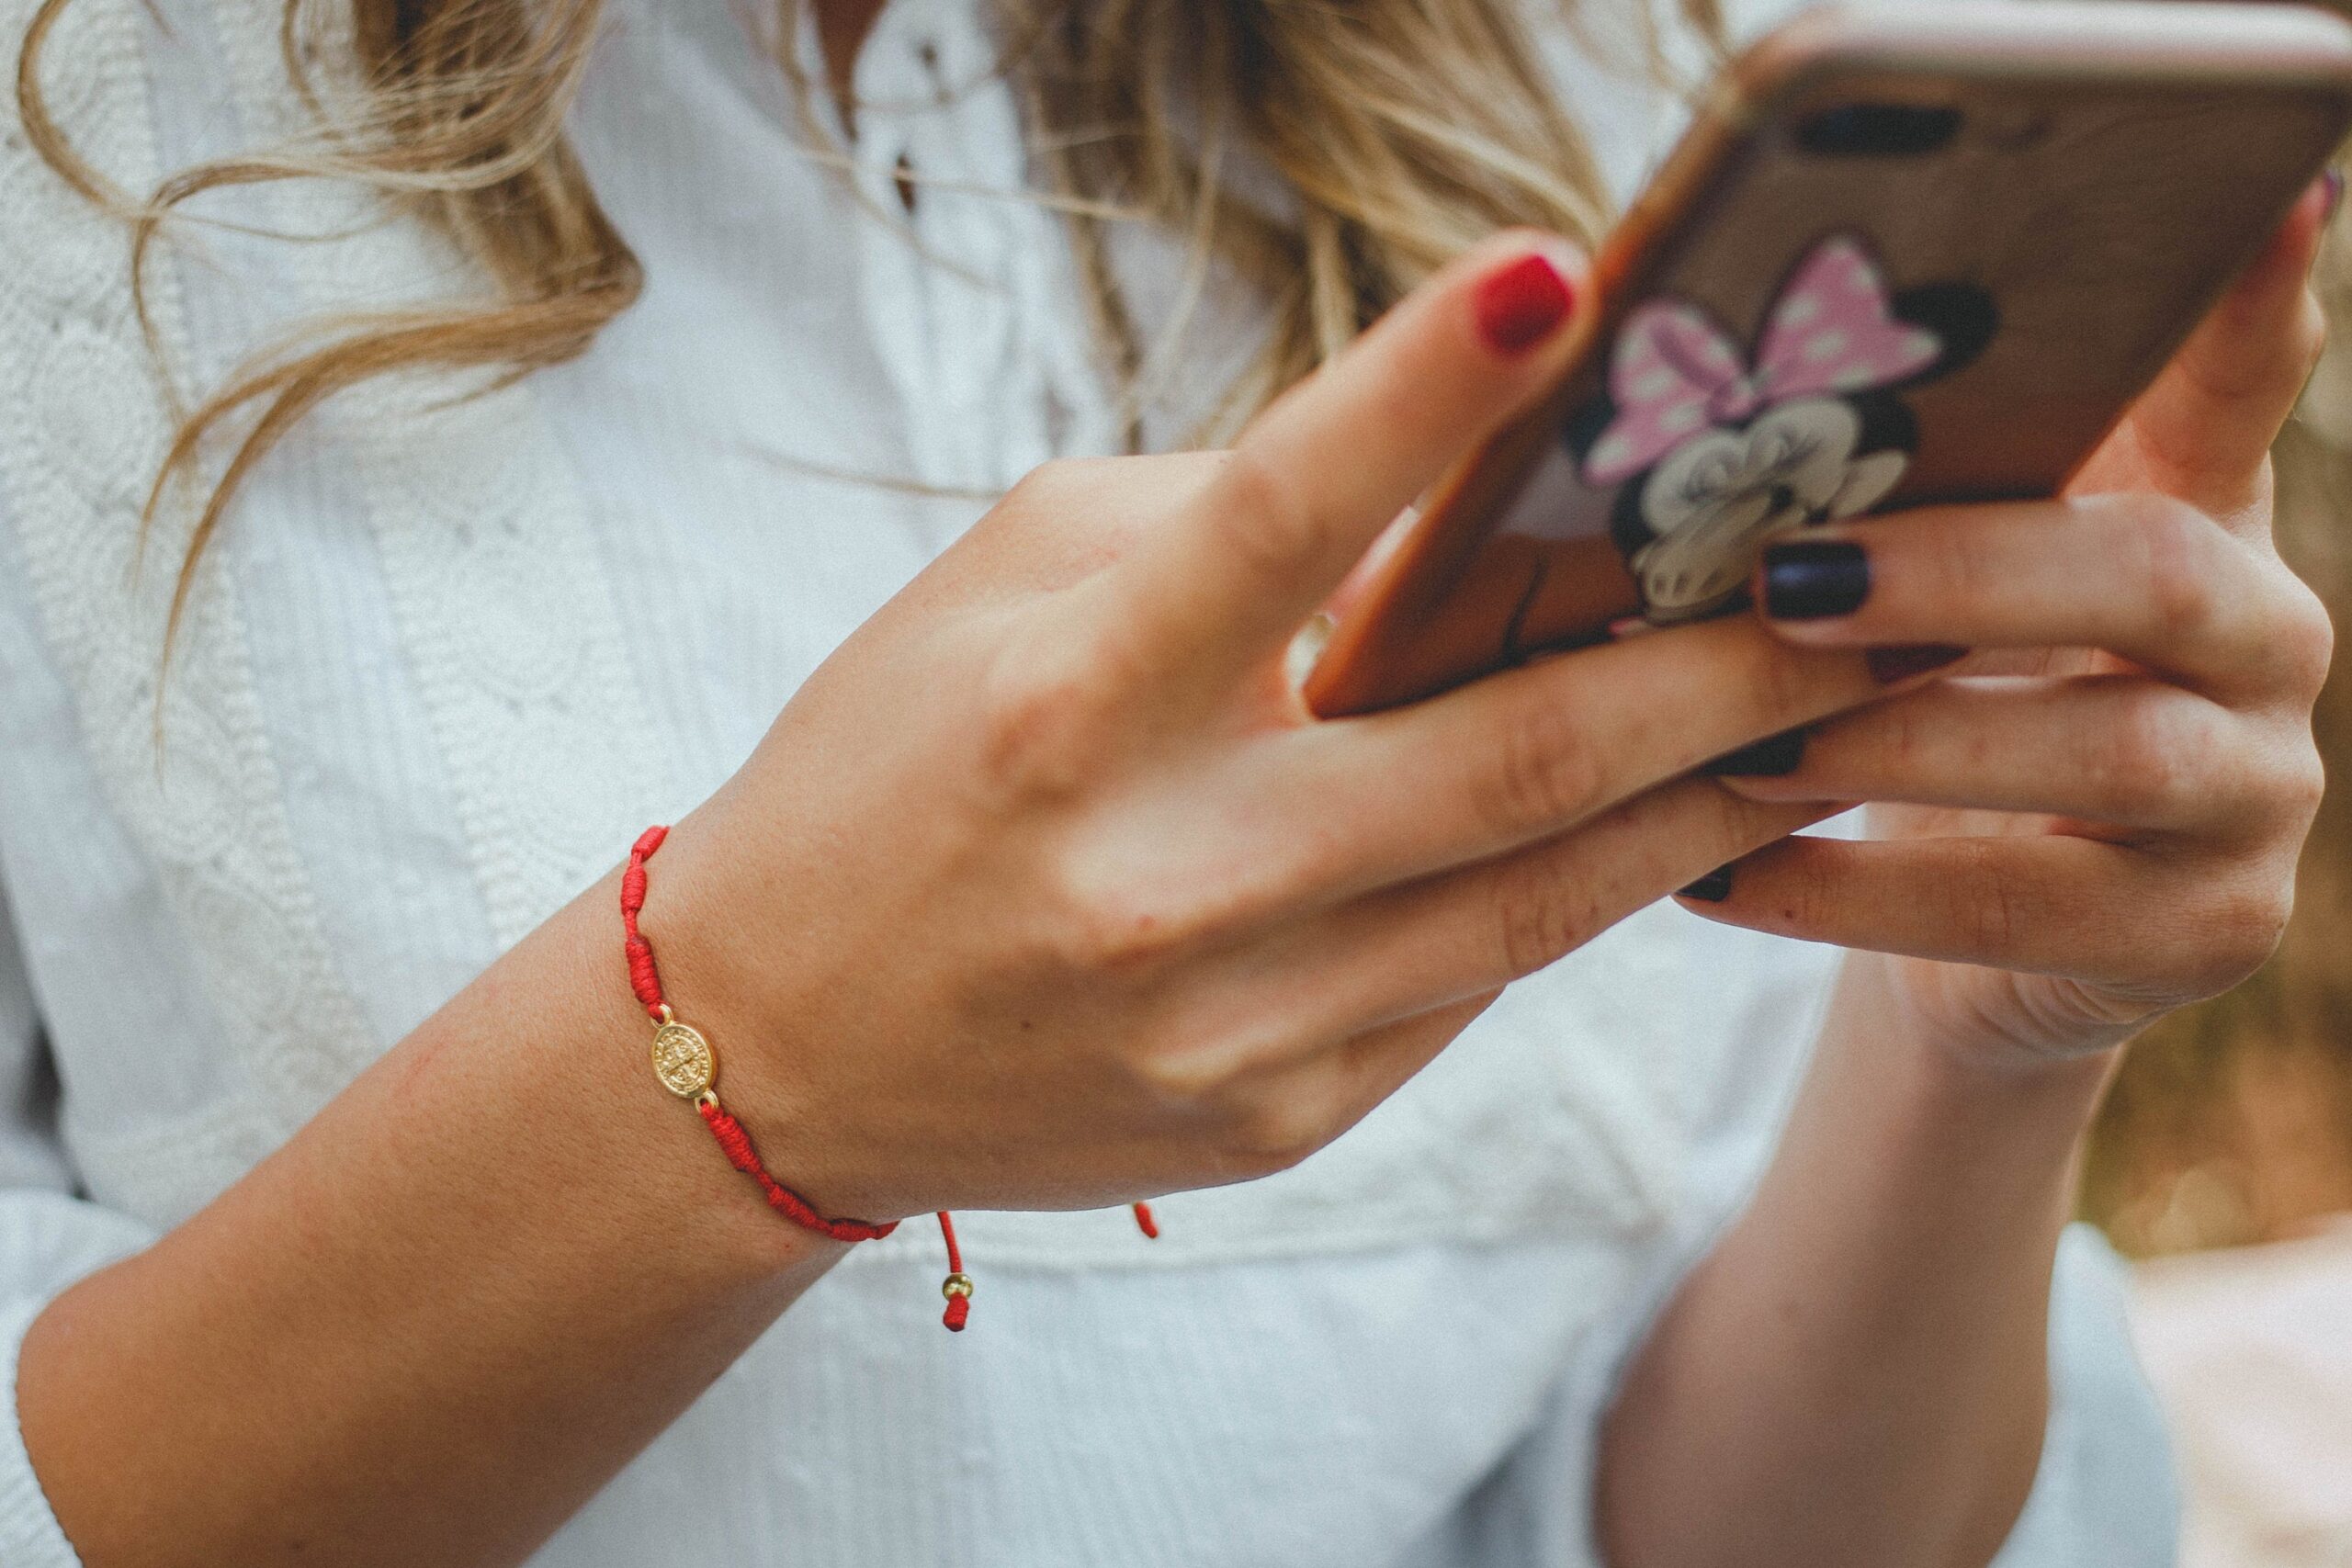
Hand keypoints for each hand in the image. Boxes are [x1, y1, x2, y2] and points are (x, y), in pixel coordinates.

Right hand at [645, 234, 1914, 1221]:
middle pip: (1505, 750)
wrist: (773, 1048)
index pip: (1274, 519)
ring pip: (1544, 894)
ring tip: (1840, 707)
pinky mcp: (1274, 1123)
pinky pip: (1474, 986)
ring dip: (1716, 792)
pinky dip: (1580, 890)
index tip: (1568, 270)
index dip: (1421, 391)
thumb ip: (1213, 533)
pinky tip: (1664, 823)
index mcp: (1066, 708)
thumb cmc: (889, 772)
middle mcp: (1159, 879)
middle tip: (1871, 584)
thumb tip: (1438, 502)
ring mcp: (1230, 1027)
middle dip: (1723, 661)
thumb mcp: (1004, 598)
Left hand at [1690, 181, 2338, 1072]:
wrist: (1968, 927)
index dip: (2250, 303)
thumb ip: (1887, 497)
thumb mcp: (1920, 585)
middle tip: (1784, 579)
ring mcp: (2257, 791)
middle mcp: (2261, 635)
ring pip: (2108, 753)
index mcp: (2190, 511)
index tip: (2273, 194)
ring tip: (1735, 748)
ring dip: (1898, 744)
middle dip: (1960, 574)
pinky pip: (2027, 914)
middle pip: (2155, 573)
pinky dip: (1854, 897)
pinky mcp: (2208, 932)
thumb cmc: (1920, 706)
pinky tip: (1720, 880)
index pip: (2237, 384)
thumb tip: (1698, 405)